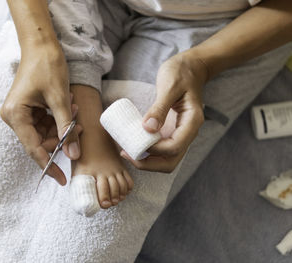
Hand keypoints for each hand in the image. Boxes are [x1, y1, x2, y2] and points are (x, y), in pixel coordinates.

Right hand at [0, 43, 80, 184]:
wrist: (42, 44)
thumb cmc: (48, 66)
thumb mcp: (60, 99)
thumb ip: (67, 128)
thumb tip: (73, 154)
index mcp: (15, 116)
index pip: (33, 149)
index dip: (49, 165)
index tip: (63, 179)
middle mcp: (15, 117)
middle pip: (40, 142)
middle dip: (62, 138)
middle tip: (79, 129)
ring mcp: (22, 114)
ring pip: (46, 134)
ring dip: (63, 127)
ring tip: (75, 110)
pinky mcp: (30, 110)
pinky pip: (47, 124)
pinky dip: (61, 120)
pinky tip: (70, 107)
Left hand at [121, 51, 206, 172]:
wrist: (191, 67)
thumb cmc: (181, 73)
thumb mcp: (169, 86)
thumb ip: (159, 108)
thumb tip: (147, 129)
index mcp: (192, 122)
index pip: (174, 147)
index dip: (154, 150)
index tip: (134, 142)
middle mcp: (188, 133)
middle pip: (171, 161)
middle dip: (149, 164)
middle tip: (127, 154)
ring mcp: (181, 134)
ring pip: (167, 159)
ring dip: (148, 161)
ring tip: (128, 152)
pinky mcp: (172, 131)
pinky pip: (162, 149)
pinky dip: (148, 152)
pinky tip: (134, 145)